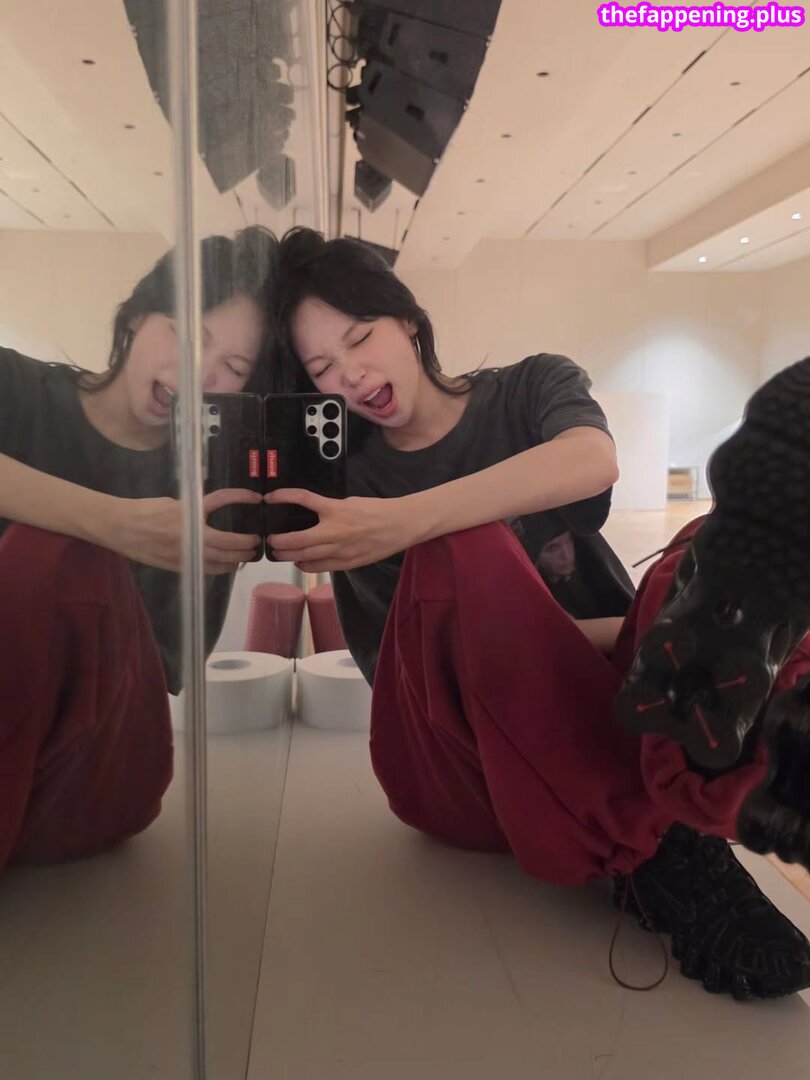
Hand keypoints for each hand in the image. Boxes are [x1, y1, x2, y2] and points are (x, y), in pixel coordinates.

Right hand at [108, 489, 262, 573]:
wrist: (119, 527)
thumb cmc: (144, 510)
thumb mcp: (174, 502)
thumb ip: (195, 510)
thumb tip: (211, 515)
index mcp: (190, 513)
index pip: (223, 500)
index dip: (242, 497)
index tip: (256, 498)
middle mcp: (192, 536)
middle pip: (230, 542)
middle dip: (247, 543)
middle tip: (256, 541)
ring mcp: (187, 554)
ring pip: (223, 561)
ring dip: (238, 558)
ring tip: (248, 555)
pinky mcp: (180, 566)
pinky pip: (208, 570)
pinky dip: (222, 568)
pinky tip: (229, 565)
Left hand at [266, 489, 414, 571]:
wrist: (400, 525)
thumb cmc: (378, 511)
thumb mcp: (350, 502)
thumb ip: (330, 509)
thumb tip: (312, 514)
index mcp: (335, 510)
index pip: (302, 499)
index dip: (283, 496)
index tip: (270, 498)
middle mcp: (334, 532)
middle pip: (296, 539)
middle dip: (279, 541)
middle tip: (271, 539)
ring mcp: (340, 550)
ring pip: (304, 557)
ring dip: (287, 555)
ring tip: (279, 552)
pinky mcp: (347, 563)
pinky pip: (320, 567)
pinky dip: (305, 565)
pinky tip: (300, 562)